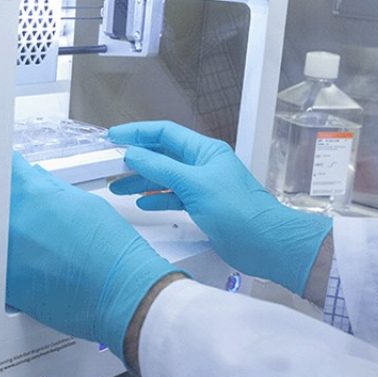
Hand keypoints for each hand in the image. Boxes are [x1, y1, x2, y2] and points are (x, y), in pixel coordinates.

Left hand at [7, 153, 178, 360]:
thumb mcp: (85, 204)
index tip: (10, 174)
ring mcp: (4, 256)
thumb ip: (52, 188)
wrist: (122, 294)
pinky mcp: (6, 286)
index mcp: (31, 195)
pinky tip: (33, 268)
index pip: (3, 168)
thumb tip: (35, 179)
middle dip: (5, 204)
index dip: (8, 169)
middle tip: (28, 215)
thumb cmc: (112, 253)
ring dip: (6, 236)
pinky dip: (6, 266)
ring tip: (36, 246)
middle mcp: (12, 222)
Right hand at [108, 121, 330, 295]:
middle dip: (136, 160)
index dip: (138, 133)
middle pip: (162, 156)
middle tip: (111, 166)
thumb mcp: (194, 184)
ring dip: (142, 182)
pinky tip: (144, 204)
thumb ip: (161, 168)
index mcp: (205, 151)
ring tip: (119, 187)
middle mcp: (203, 166)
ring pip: (165, 178)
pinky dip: (157, 200)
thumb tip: (135, 155)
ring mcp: (203, 187)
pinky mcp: (203, 207)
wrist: (265, 243)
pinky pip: (173, 198)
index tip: (115, 137)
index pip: (165, 133)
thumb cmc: (241, 212)